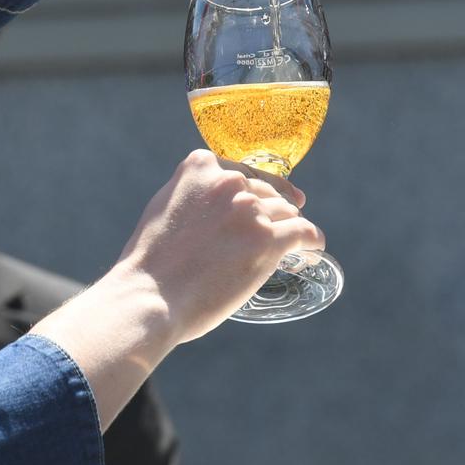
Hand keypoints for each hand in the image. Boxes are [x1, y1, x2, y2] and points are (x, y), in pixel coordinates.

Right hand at [114, 149, 322, 345]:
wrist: (150, 297)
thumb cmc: (151, 263)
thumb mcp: (165, 208)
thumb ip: (191, 196)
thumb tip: (212, 206)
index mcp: (199, 167)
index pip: (240, 172)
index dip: (254, 189)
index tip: (265, 198)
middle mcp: (228, 181)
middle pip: (266, 192)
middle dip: (271, 210)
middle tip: (273, 229)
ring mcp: (250, 210)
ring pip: (286, 212)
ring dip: (291, 226)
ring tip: (296, 243)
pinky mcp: (268, 241)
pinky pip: (304, 232)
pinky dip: (312, 240)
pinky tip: (314, 248)